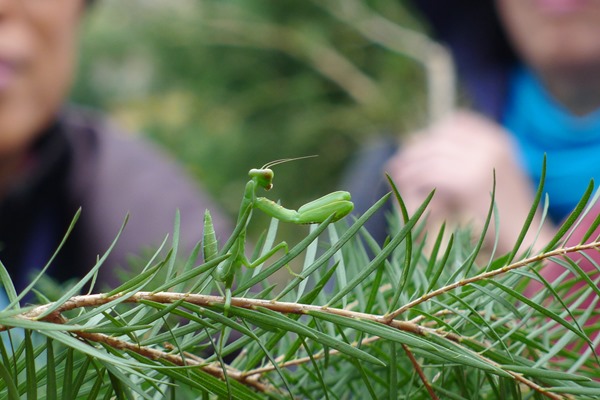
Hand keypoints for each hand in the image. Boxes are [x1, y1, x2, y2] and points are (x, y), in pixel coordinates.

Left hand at [386, 110, 554, 253]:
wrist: (529, 237)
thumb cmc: (507, 213)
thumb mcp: (493, 175)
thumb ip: (469, 159)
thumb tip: (429, 150)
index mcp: (499, 139)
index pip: (457, 122)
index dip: (432, 133)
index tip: (415, 146)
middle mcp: (491, 145)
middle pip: (440, 138)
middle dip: (415, 150)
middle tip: (397, 162)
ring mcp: (482, 162)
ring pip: (432, 156)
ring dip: (411, 165)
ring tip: (396, 175)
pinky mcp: (469, 183)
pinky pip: (432, 174)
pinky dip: (415, 179)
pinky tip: (405, 185)